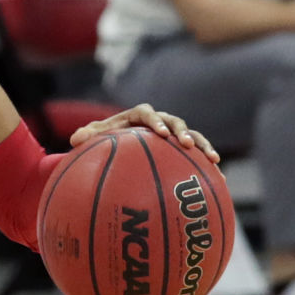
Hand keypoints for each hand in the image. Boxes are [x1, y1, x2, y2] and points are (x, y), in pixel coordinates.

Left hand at [68, 102, 219, 161]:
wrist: (117, 147)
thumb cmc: (103, 140)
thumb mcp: (92, 138)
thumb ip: (86, 136)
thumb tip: (74, 139)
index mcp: (137, 116)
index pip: (146, 113)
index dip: (155, 121)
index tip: (161, 133)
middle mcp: (158, 122)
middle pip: (174, 122)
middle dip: (182, 132)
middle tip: (185, 144)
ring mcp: (172, 135)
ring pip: (192, 137)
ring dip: (202, 146)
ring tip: (212, 160)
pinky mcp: (181, 149)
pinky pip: (196, 155)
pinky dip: (207, 165)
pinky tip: (220, 180)